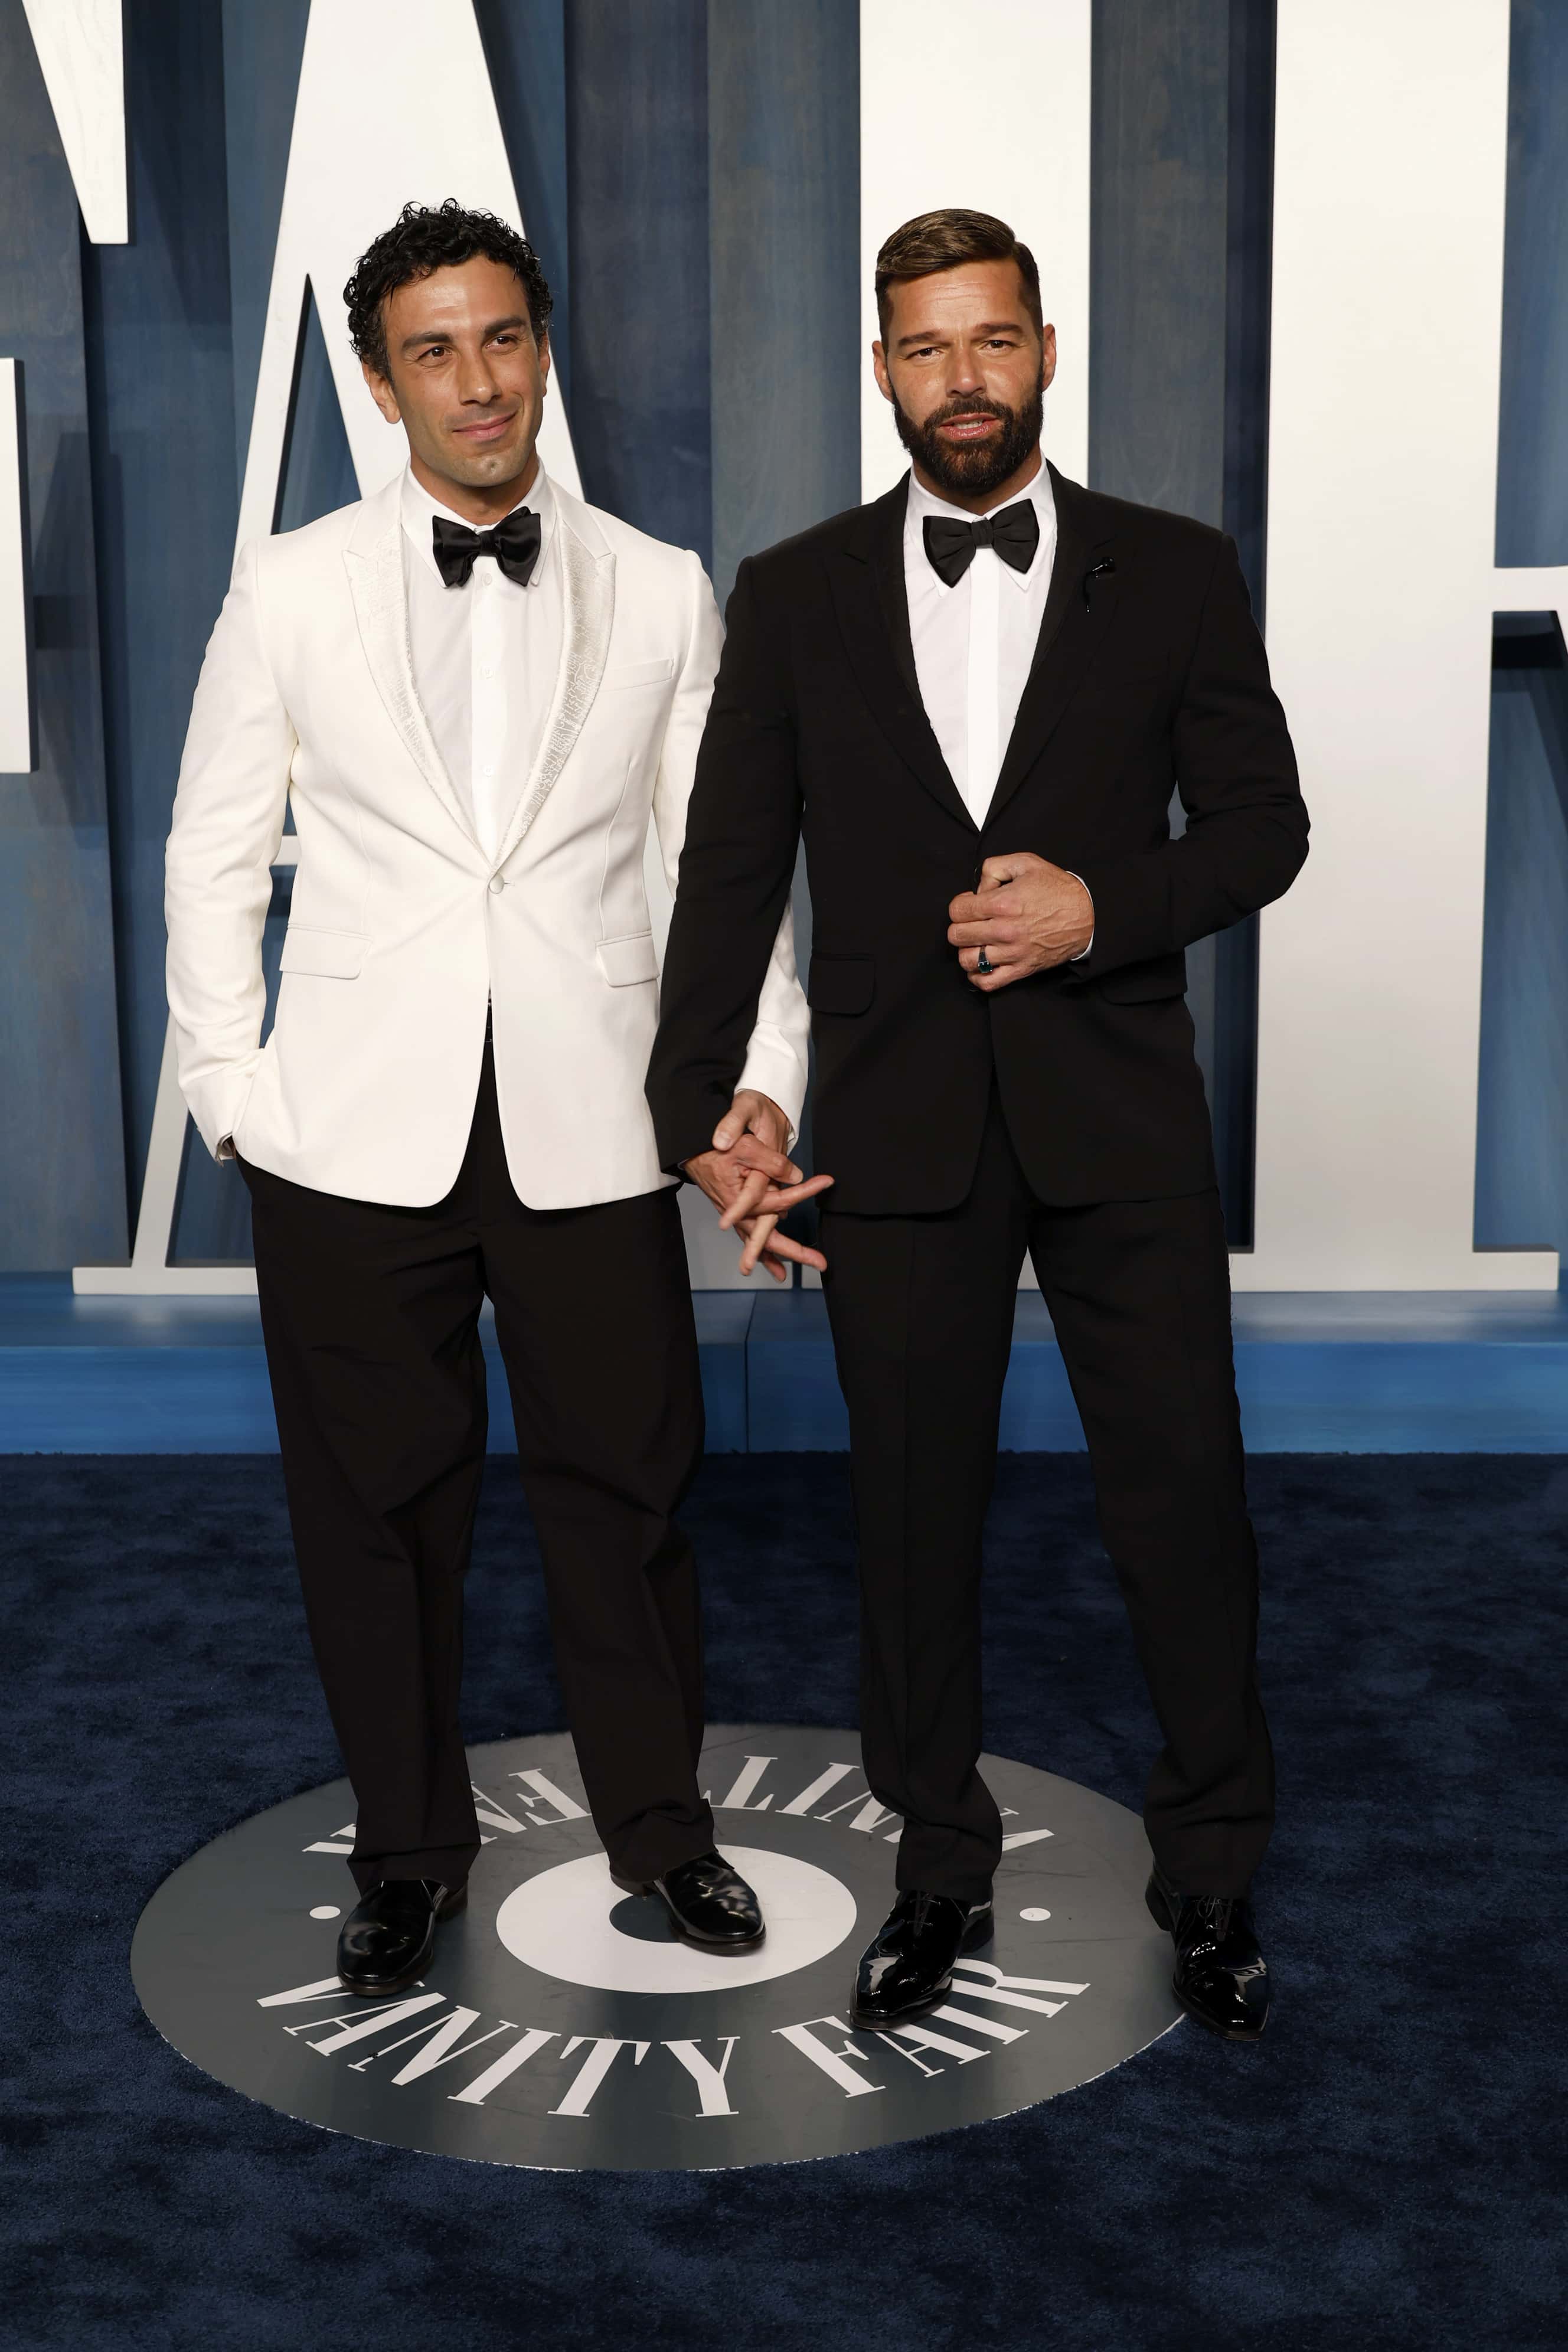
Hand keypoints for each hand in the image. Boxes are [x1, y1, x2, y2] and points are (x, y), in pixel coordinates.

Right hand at [683, 1091, 833, 1280]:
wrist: (695, 1148)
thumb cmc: (718, 1146)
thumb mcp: (745, 1146)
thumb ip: (769, 1162)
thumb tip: (794, 1177)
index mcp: (740, 1197)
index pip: (779, 1198)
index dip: (805, 1191)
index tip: (827, 1181)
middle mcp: (738, 1213)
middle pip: (768, 1238)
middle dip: (795, 1252)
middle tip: (821, 1263)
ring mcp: (736, 1217)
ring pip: (760, 1243)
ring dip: (779, 1257)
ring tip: (799, 1271)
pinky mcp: (736, 1215)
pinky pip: (751, 1237)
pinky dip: (764, 1253)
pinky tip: (775, 1267)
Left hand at [947, 852, 1093, 991]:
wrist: (1088, 915)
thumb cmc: (1058, 889)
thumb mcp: (1026, 863)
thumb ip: (994, 867)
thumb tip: (978, 889)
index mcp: (1002, 903)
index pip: (957, 910)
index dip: (960, 905)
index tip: (970, 903)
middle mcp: (1004, 930)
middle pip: (957, 935)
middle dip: (960, 925)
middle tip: (973, 922)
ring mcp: (1013, 953)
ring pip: (967, 960)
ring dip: (967, 950)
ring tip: (977, 942)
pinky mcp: (1022, 970)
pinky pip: (987, 983)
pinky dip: (978, 976)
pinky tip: (982, 964)